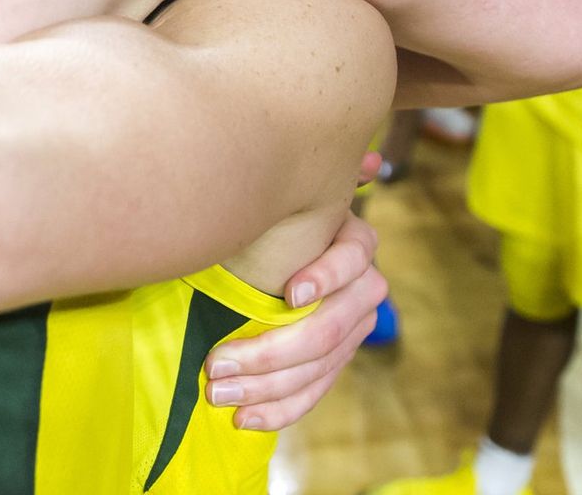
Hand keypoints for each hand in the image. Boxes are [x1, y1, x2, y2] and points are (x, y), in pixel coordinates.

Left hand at [202, 198, 387, 430]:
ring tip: (218, 393)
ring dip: (265, 388)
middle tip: (217, 364)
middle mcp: (363, 289)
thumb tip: (364, 161)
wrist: (282, 248)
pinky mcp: (335, 362)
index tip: (288, 293)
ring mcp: (352, 330)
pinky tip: (245, 419)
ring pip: (317, 369)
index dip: (324, 276)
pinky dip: (279, 410)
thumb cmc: (277, 218)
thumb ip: (302, 184)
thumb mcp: (284, 200)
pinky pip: (313, 393)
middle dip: (270, 352)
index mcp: (356, 244)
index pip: (352, 260)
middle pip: (327, 329)